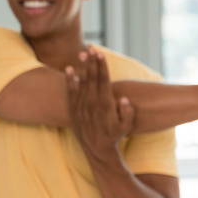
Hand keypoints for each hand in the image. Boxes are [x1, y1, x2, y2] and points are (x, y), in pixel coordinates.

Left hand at [65, 47, 134, 162]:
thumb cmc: (114, 135)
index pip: (103, 81)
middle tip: (92, 48)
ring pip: (81, 82)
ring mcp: (81, 106)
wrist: (97, 149)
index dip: (102, 67)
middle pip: (92, 78)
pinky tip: (69, 69)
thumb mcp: (126, 126)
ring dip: (82, 67)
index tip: (101, 55)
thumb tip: (124, 100)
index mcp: (105, 105)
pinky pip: (70, 92)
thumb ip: (128, 113)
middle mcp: (91, 104)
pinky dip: (69, 80)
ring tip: (83, 53)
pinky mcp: (74, 109)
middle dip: (93, 62)